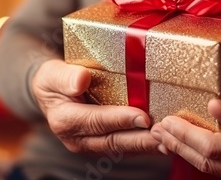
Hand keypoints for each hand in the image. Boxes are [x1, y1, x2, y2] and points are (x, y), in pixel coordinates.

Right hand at [32, 59, 159, 154]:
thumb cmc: (53, 80)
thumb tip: (81, 80)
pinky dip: (144, 143)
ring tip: (169, 139)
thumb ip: (65, 77)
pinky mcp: (101, 144)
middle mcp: (77, 139)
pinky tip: (162, 139)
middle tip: (165, 134)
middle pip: (113, 140)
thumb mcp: (52, 73)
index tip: (143, 117)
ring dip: (147, 145)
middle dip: (141, 139)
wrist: (50, 93)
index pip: (96, 121)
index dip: (120, 119)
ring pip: (122, 146)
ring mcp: (90, 144)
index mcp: (64, 120)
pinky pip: (124, 145)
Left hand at [151, 94, 220, 178]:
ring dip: (182, 154)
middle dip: (176, 145)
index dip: (185, 134)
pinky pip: (218, 172)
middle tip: (156, 130)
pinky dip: (197, 160)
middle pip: (203, 161)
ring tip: (163, 139)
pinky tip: (185, 150)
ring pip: (208, 170)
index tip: (167, 120)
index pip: (211, 146)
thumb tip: (213, 106)